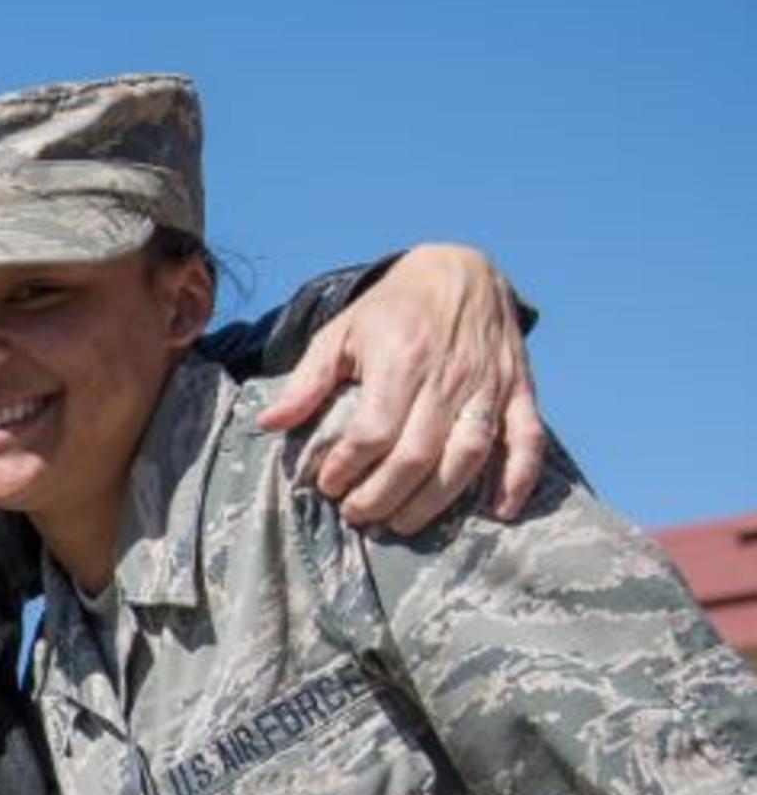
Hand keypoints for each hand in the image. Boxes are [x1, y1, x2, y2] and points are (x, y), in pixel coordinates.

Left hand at [256, 243, 543, 532]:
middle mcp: (449, 376)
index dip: (347, 467)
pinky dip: (519, 477)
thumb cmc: (393, 309)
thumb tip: (268, 425)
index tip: (327, 484)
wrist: (461, 270)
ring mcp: (489, 384)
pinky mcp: (520, 390)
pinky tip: (500, 510)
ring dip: (435, 500)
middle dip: (382, 496)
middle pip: (417, 454)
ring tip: (402, 523)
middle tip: (356, 514)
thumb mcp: (340, 333)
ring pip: (467, 456)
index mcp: (402, 360)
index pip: (373, 431)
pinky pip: (527, 439)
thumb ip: (307, 382)